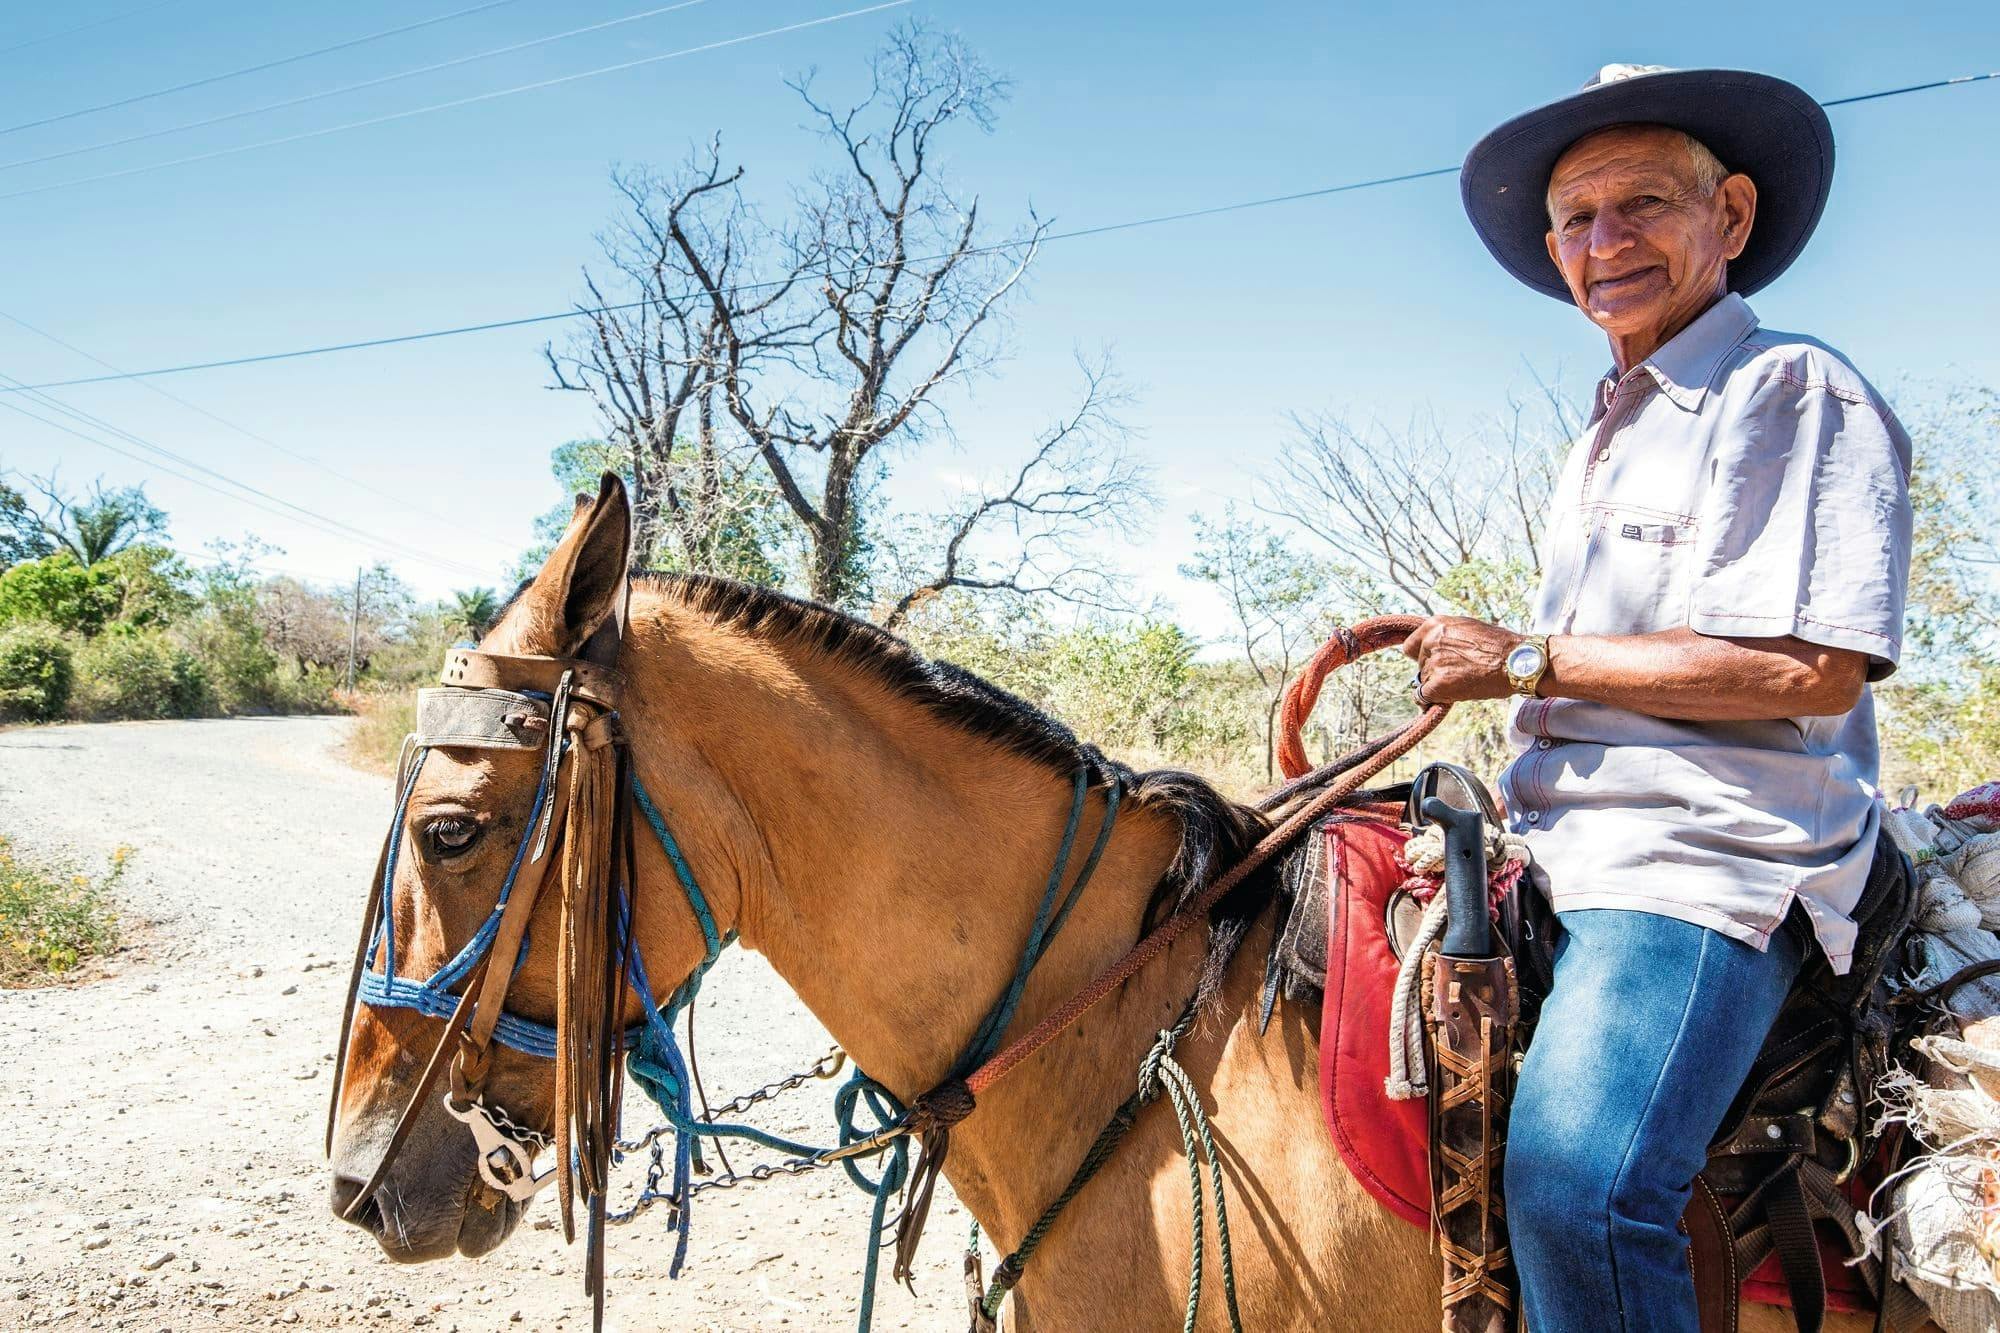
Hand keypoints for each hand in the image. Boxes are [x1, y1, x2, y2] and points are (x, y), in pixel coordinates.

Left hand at [1402, 615, 1525, 704]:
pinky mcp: (1439, 683)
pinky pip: (1423, 697)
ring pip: (1425, 681)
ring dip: (1439, 684)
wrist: (1517, 662)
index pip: (1411, 646)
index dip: (1422, 656)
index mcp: (1436, 624)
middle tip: (1459, 672)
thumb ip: (1447, 635)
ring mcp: (1434, 662)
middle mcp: (1431, 641)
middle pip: (1420, 665)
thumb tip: (1431, 646)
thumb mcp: (1468, 628)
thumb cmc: (1499, 646)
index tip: (1432, 662)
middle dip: (1434, 670)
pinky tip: (1451, 696)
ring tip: (1465, 680)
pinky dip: (1433, 700)